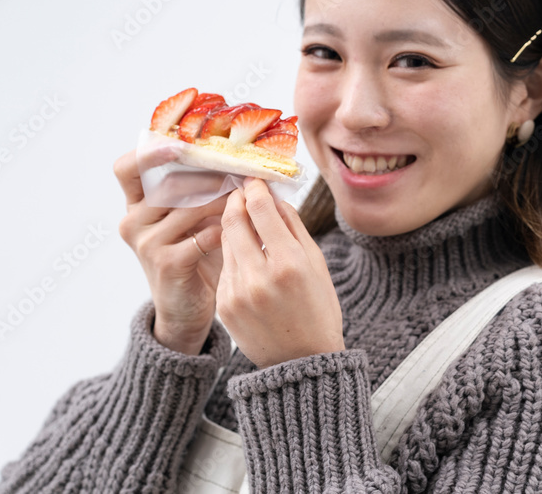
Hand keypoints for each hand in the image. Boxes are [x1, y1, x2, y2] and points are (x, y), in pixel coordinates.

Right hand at [114, 148, 227, 354]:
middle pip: (169, 184)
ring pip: (189, 207)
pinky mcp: (167, 264)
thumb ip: (200, 192)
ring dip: (224, 200)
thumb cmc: (196, 256)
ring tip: (248, 197)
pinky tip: (241, 229)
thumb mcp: (192, 221)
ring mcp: (147, 244)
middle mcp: (133, 222)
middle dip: (209, 176)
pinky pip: (202, 236)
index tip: (178, 144)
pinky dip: (226, 229)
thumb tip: (236, 158)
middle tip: (240, 171)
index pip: (126, 169)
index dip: (148, 152)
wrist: (187, 310)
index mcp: (136, 206)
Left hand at [216, 177, 344, 368]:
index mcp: (289, 263)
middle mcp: (260, 277)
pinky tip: (245, 256)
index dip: (255, 188)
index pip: (261, 209)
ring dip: (232, 225)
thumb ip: (294, 227)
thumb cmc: (318, 309)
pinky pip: (225, 268)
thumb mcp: (317, 265)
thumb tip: (273, 198)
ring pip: (225, 242)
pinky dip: (233, 255)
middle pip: (234, 220)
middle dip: (236, 201)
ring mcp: (238, 293)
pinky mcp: (224, 305)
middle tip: (241, 191)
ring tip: (241, 217)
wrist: (302, 362)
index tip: (254, 180)